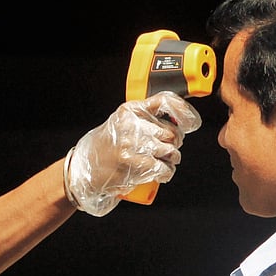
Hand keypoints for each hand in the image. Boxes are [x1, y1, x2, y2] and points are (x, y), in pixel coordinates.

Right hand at [65, 91, 201, 216]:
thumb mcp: (121, 123)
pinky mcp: (133, 163)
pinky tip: (163, 173)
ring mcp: (131, 144)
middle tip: (170, 150)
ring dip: (173, 160)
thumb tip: (177, 122)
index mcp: (129, 111)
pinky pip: (163, 167)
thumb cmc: (106, 146)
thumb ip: (143, 118)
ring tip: (166, 163)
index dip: (183, 109)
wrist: (84, 168)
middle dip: (176, 143)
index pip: (163, 101)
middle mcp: (130, 124)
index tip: (191, 121)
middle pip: (171, 131)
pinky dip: (167, 173)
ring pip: (170, 151)